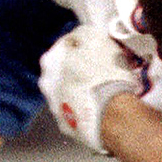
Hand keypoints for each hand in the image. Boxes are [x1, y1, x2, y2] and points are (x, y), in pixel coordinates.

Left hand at [39, 23, 144, 152]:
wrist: (114, 116)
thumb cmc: (105, 76)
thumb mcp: (96, 39)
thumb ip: (83, 34)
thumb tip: (80, 36)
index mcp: (50, 62)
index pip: (65, 45)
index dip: (83, 44)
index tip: (97, 48)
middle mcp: (47, 87)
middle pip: (64, 72)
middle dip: (80, 69)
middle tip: (102, 68)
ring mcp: (56, 109)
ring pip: (70, 93)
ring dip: (83, 90)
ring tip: (105, 90)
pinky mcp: (69, 128)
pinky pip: (79, 113)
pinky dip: (88, 109)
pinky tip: (104, 107)